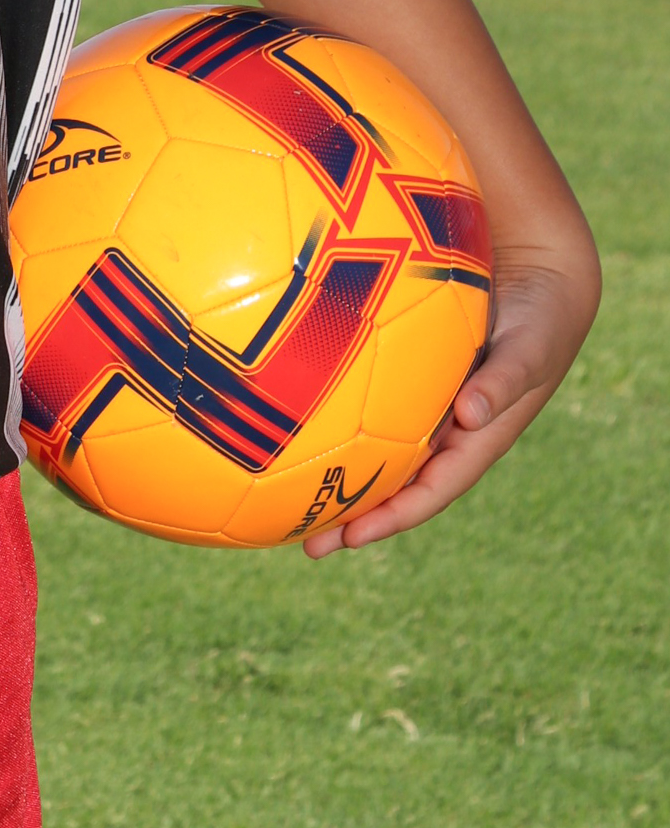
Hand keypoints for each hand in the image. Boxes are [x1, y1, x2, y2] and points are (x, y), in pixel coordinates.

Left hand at [300, 247, 596, 557]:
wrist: (536, 281)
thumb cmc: (539, 321)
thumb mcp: (528, 351)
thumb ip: (503, 382)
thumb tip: (470, 414)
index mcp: (476, 441)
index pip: (430, 491)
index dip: (394, 517)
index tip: (354, 536)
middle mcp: (446, 434)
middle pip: (396, 486)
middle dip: (354, 518)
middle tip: (309, 546)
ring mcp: (426, 410)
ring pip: (378, 454)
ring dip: (338, 479)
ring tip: (288, 503)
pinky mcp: (407, 379)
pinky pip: (369, 408)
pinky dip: (338, 424)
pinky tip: (296, 421)